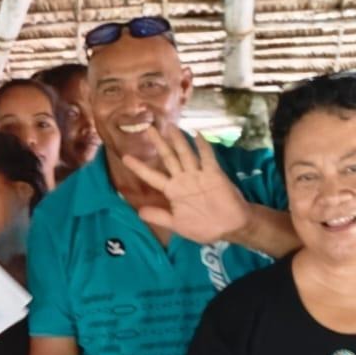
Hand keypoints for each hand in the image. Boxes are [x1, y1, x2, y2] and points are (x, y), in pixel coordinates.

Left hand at [122, 130, 246, 244]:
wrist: (230, 228)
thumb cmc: (204, 227)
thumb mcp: (178, 225)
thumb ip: (159, 217)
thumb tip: (139, 213)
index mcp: (173, 190)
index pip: (152, 176)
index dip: (139, 167)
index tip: (125, 157)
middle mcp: (183, 179)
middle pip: (168, 158)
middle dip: (158, 143)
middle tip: (147, 128)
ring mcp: (198, 175)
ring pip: (185, 154)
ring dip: (178, 140)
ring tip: (170, 126)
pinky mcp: (213, 175)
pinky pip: (207, 158)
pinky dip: (203, 146)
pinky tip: (198, 134)